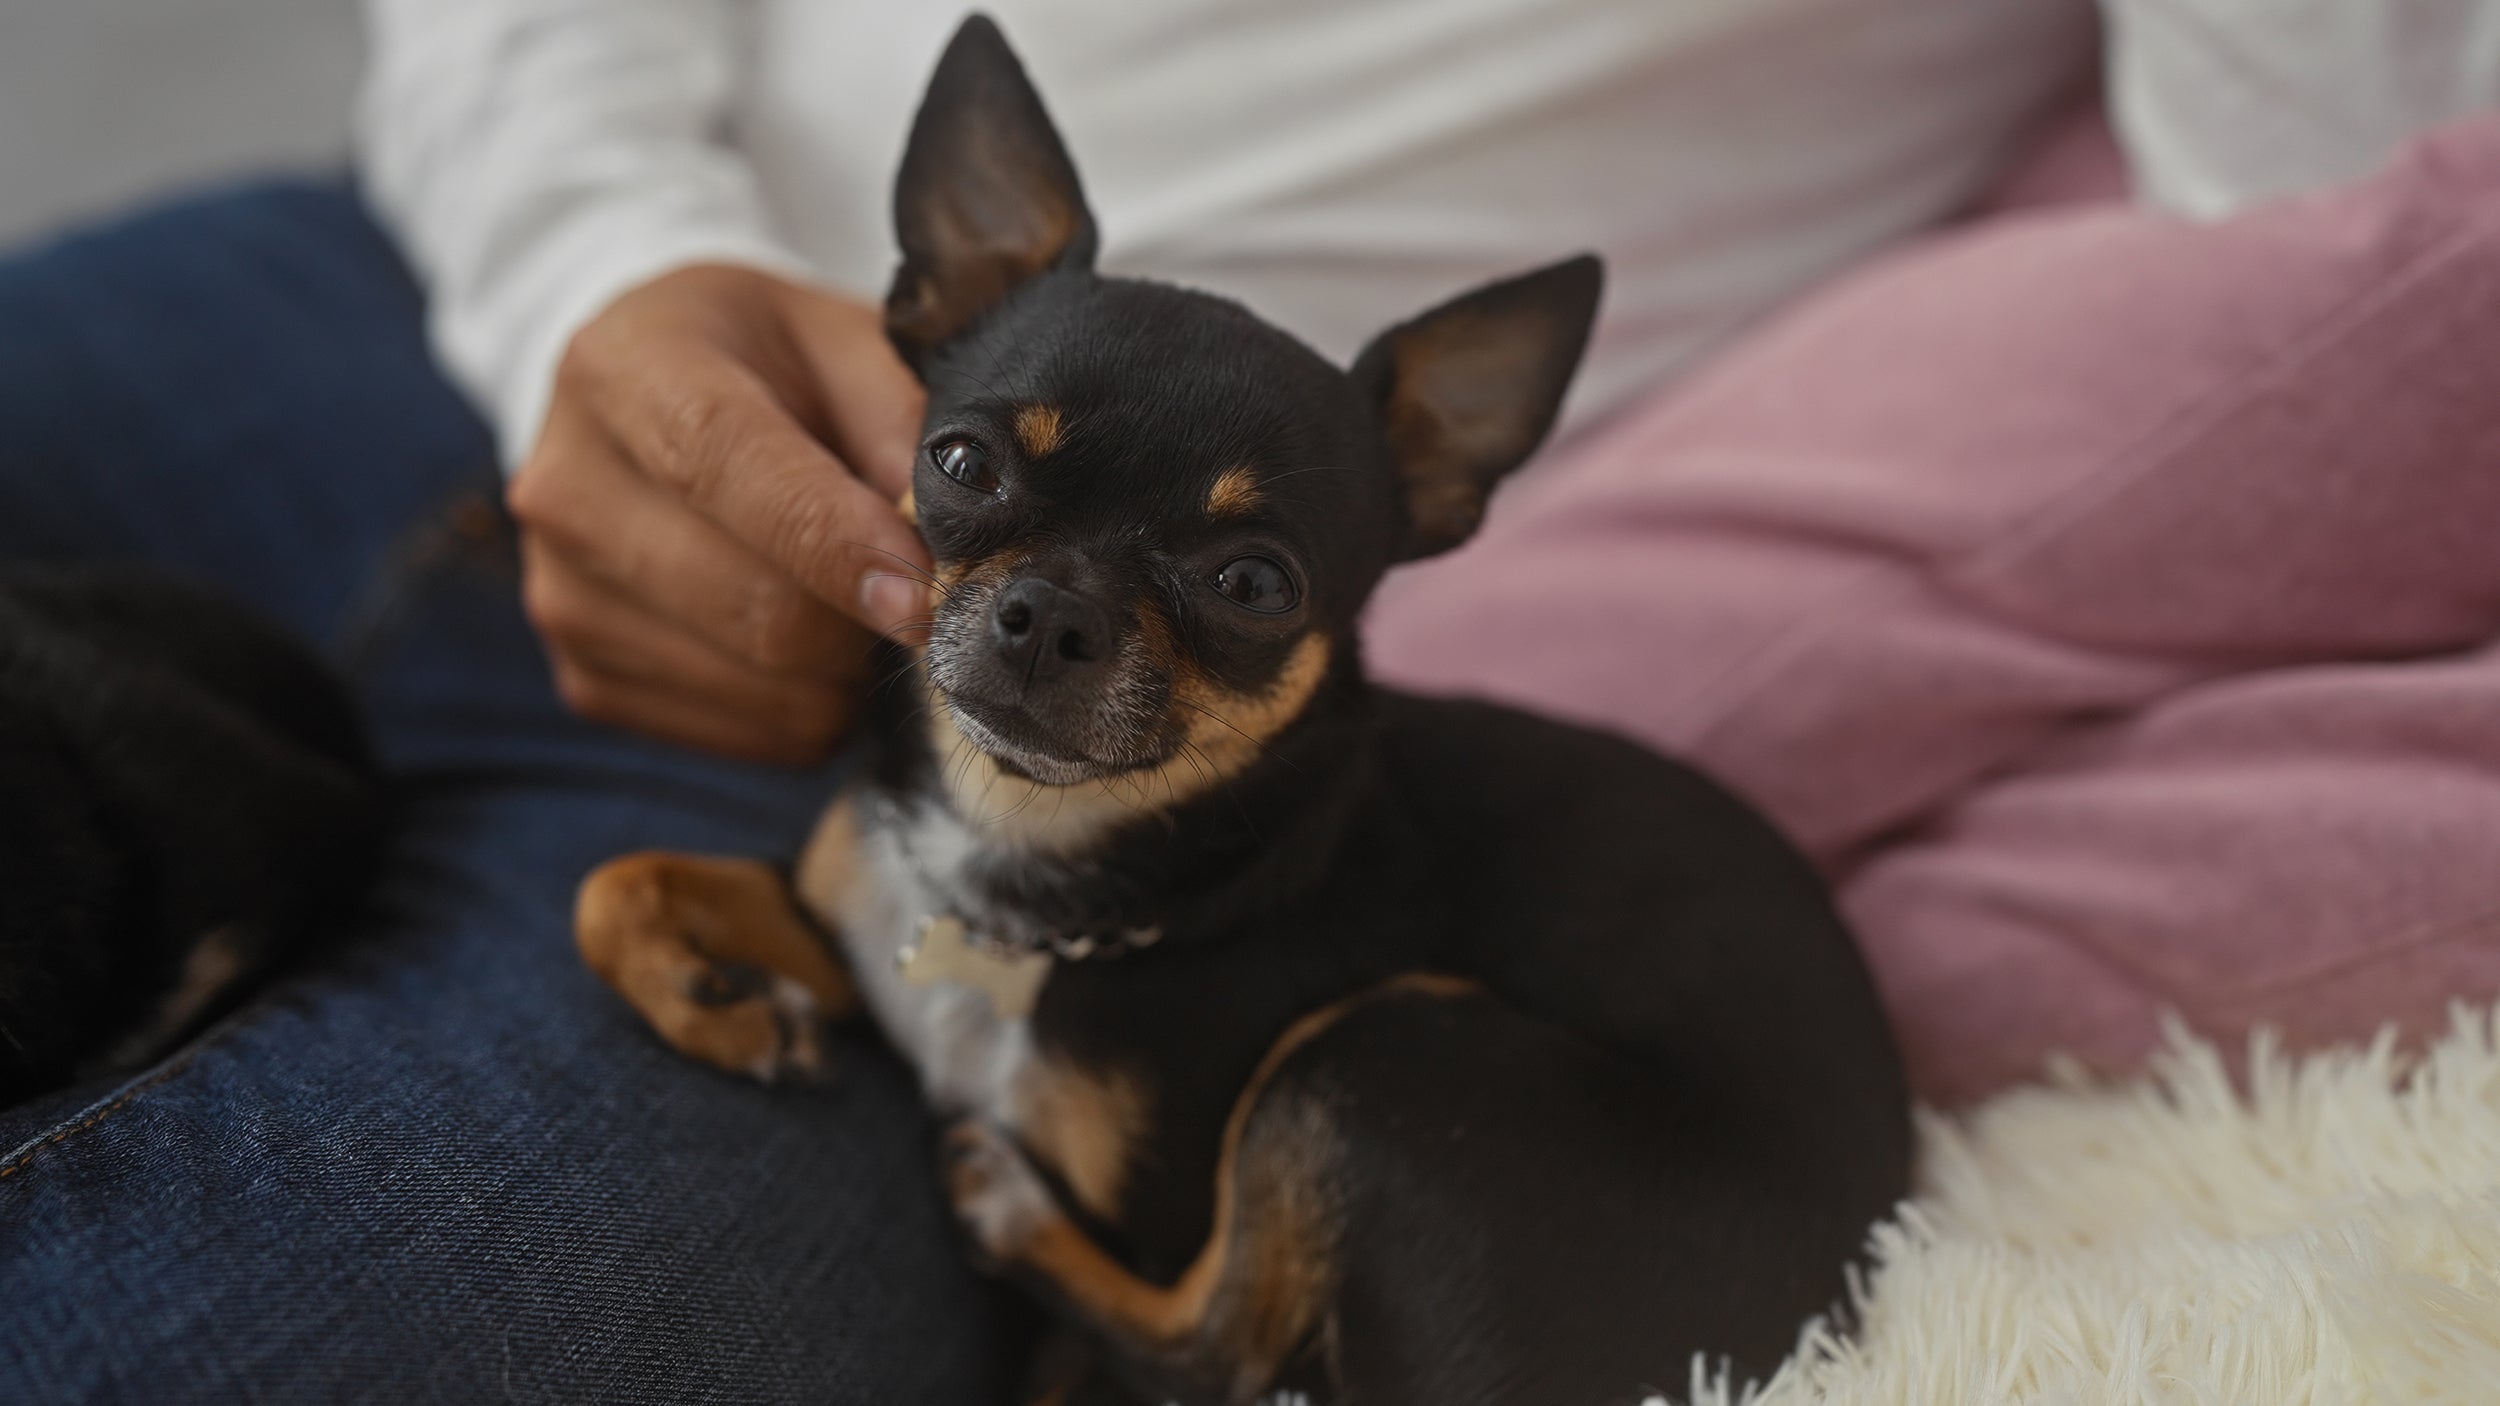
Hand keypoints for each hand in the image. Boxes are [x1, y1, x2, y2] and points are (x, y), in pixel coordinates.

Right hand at [509, 264, 930, 763]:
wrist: (647, 401)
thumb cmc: (765, 365)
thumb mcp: (839, 340)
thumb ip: (898, 416)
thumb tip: (950, 532)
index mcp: (627, 369)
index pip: (729, 466)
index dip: (838, 541)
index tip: (922, 591)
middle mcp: (569, 486)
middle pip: (754, 604)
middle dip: (864, 615)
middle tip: (915, 586)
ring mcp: (564, 594)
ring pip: (762, 685)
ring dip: (844, 668)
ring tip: (850, 601)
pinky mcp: (585, 678)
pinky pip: (747, 737)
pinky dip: (807, 709)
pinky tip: (806, 645)